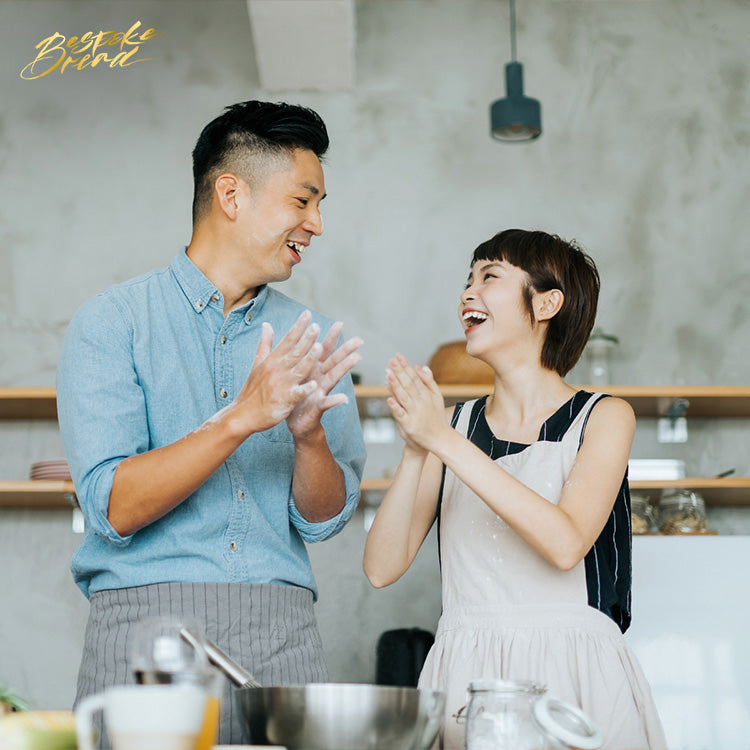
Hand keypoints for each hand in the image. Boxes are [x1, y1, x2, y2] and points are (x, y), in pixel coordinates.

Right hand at [231, 311, 323, 435]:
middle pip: (294, 352)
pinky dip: (304, 389)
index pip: (287, 340)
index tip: (308, 314)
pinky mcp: (283, 401)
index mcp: (272, 361)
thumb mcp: (257, 364)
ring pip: (297, 370)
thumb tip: (267, 324)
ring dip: (308, 359)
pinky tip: (315, 385)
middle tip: (316, 326)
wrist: (243, 414)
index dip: (298, 327)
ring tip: (320, 348)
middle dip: (306, 339)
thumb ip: (265, 343)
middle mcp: (277, 370)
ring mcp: (280, 386)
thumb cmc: (253, 389)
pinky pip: (296, 394)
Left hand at [286, 321, 362, 439]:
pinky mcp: (318, 406)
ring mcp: (322, 391)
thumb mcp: (294, 374)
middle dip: (346, 350)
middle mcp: (321, 378)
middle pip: (334, 361)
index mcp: (313, 368)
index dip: (332, 337)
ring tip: (357, 358)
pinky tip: (344, 398)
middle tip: (359, 339)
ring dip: (345, 368)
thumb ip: (297, 357)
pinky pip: (327, 402)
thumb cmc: (295, 395)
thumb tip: (299, 340)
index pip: (324, 349)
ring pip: (334, 377)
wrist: (297, 421)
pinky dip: (335, 400)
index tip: (340, 323)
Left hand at [386, 354, 445, 453]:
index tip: (398, 356)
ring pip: (404, 397)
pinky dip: (395, 407)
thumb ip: (428, 381)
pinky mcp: (409, 425)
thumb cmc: (437, 417)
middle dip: (399, 372)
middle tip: (391, 361)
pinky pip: (401, 415)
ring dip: (395, 386)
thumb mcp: (437, 397)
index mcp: (426, 395)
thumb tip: (420, 366)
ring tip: (388, 375)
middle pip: (408, 385)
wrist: (440, 439)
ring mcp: (414, 414)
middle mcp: (421, 403)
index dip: (405, 367)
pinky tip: (389, 399)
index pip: (414, 377)